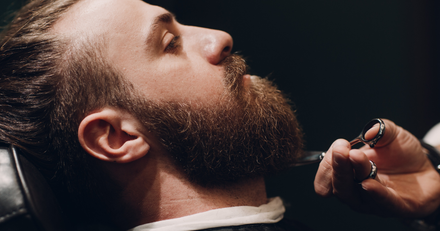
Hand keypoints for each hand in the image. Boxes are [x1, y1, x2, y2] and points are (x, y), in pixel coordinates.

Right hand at [314, 119, 439, 217]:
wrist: (428, 168)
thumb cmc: (402, 153)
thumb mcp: (391, 135)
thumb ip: (381, 129)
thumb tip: (369, 131)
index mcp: (348, 172)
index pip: (329, 171)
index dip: (330, 160)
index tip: (340, 145)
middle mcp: (355, 190)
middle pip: (338, 185)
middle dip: (337, 167)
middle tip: (341, 151)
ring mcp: (373, 201)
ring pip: (355, 195)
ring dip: (354, 175)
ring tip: (357, 157)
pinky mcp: (396, 207)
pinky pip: (382, 203)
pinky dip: (375, 194)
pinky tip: (369, 183)